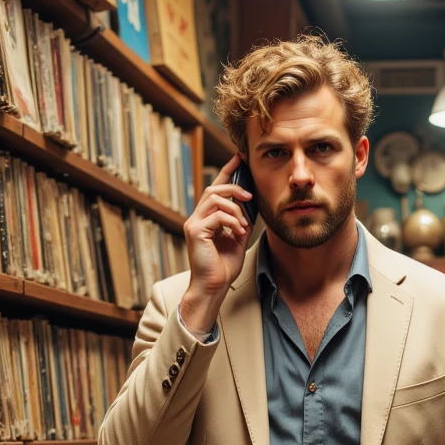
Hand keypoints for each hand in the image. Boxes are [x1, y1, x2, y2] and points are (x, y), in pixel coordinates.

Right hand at [180, 155, 253, 335]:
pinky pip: (217, 215)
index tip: (239, 158)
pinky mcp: (195, 232)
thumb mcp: (238, 238)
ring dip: (235, 209)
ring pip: (215, 199)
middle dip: (234, 187)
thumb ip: (241, 220)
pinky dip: (232, 221)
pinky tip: (238, 233)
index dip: (227, 171)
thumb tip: (251, 204)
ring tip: (244, 225)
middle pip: (213, 189)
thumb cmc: (224, 267)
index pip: (216, 188)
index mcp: (206, 218)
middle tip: (250, 195)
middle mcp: (197, 218)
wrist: (214, 287)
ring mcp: (193, 224)